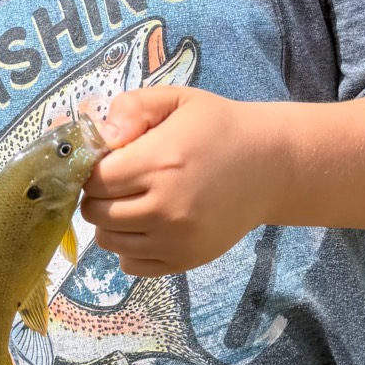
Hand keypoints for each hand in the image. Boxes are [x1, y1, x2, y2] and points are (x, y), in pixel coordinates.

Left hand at [83, 87, 272, 274]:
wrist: (270, 166)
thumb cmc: (218, 128)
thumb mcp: (177, 99)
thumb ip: (133, 107)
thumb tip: (103, 137)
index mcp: (160, 163)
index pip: (95, 180)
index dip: (94, 170)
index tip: (110, 162)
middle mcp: (166, 208)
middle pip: (96, 213)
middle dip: (99, 196)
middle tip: (120, 182)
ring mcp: (176, 240)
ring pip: (108, 241)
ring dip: (110, 222)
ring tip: (133, 202)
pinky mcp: (185, 261)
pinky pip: (131, 265)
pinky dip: (129, 248)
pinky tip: (147, 225)